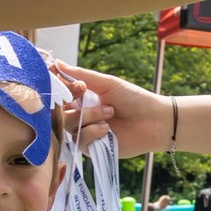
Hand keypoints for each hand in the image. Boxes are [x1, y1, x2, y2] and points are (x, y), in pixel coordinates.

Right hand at [51, 62, 168, 157]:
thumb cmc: (133, 98)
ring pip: (69, 125)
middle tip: (96, 100)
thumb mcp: (108, 83)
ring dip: (90, 117)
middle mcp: (81, 114)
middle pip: (60, 112)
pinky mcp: (90, 147)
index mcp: (83, 98)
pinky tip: (108, 130)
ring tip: (110, 113)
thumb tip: (57, 62)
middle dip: (79, 105)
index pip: (60, 94)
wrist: (153, 121)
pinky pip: (79, 140)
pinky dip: (93, 132)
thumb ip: (81, 75)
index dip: (63, 90)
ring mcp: (85, 131)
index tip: (79, 87)